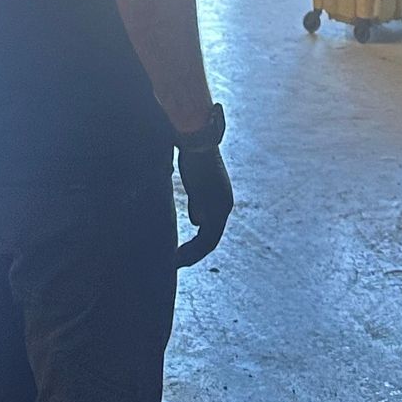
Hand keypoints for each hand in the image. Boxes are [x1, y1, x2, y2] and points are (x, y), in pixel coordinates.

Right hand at [175, 142, 233, 267]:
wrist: (196, 139)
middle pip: (212, 238)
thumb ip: (198, 202)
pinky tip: (178, 255)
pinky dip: (192, 250)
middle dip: (194, 253)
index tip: (182, 252)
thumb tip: (197, 221)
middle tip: (177, 262)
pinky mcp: (214, 207)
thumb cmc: (193, 155)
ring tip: (176, 262)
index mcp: (222, 199)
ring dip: (192, 255)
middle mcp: (225, 205)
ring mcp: (221, 207)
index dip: (198, 244)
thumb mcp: (195, 183)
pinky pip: (205, 238)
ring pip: (209, 242)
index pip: (212, 228)